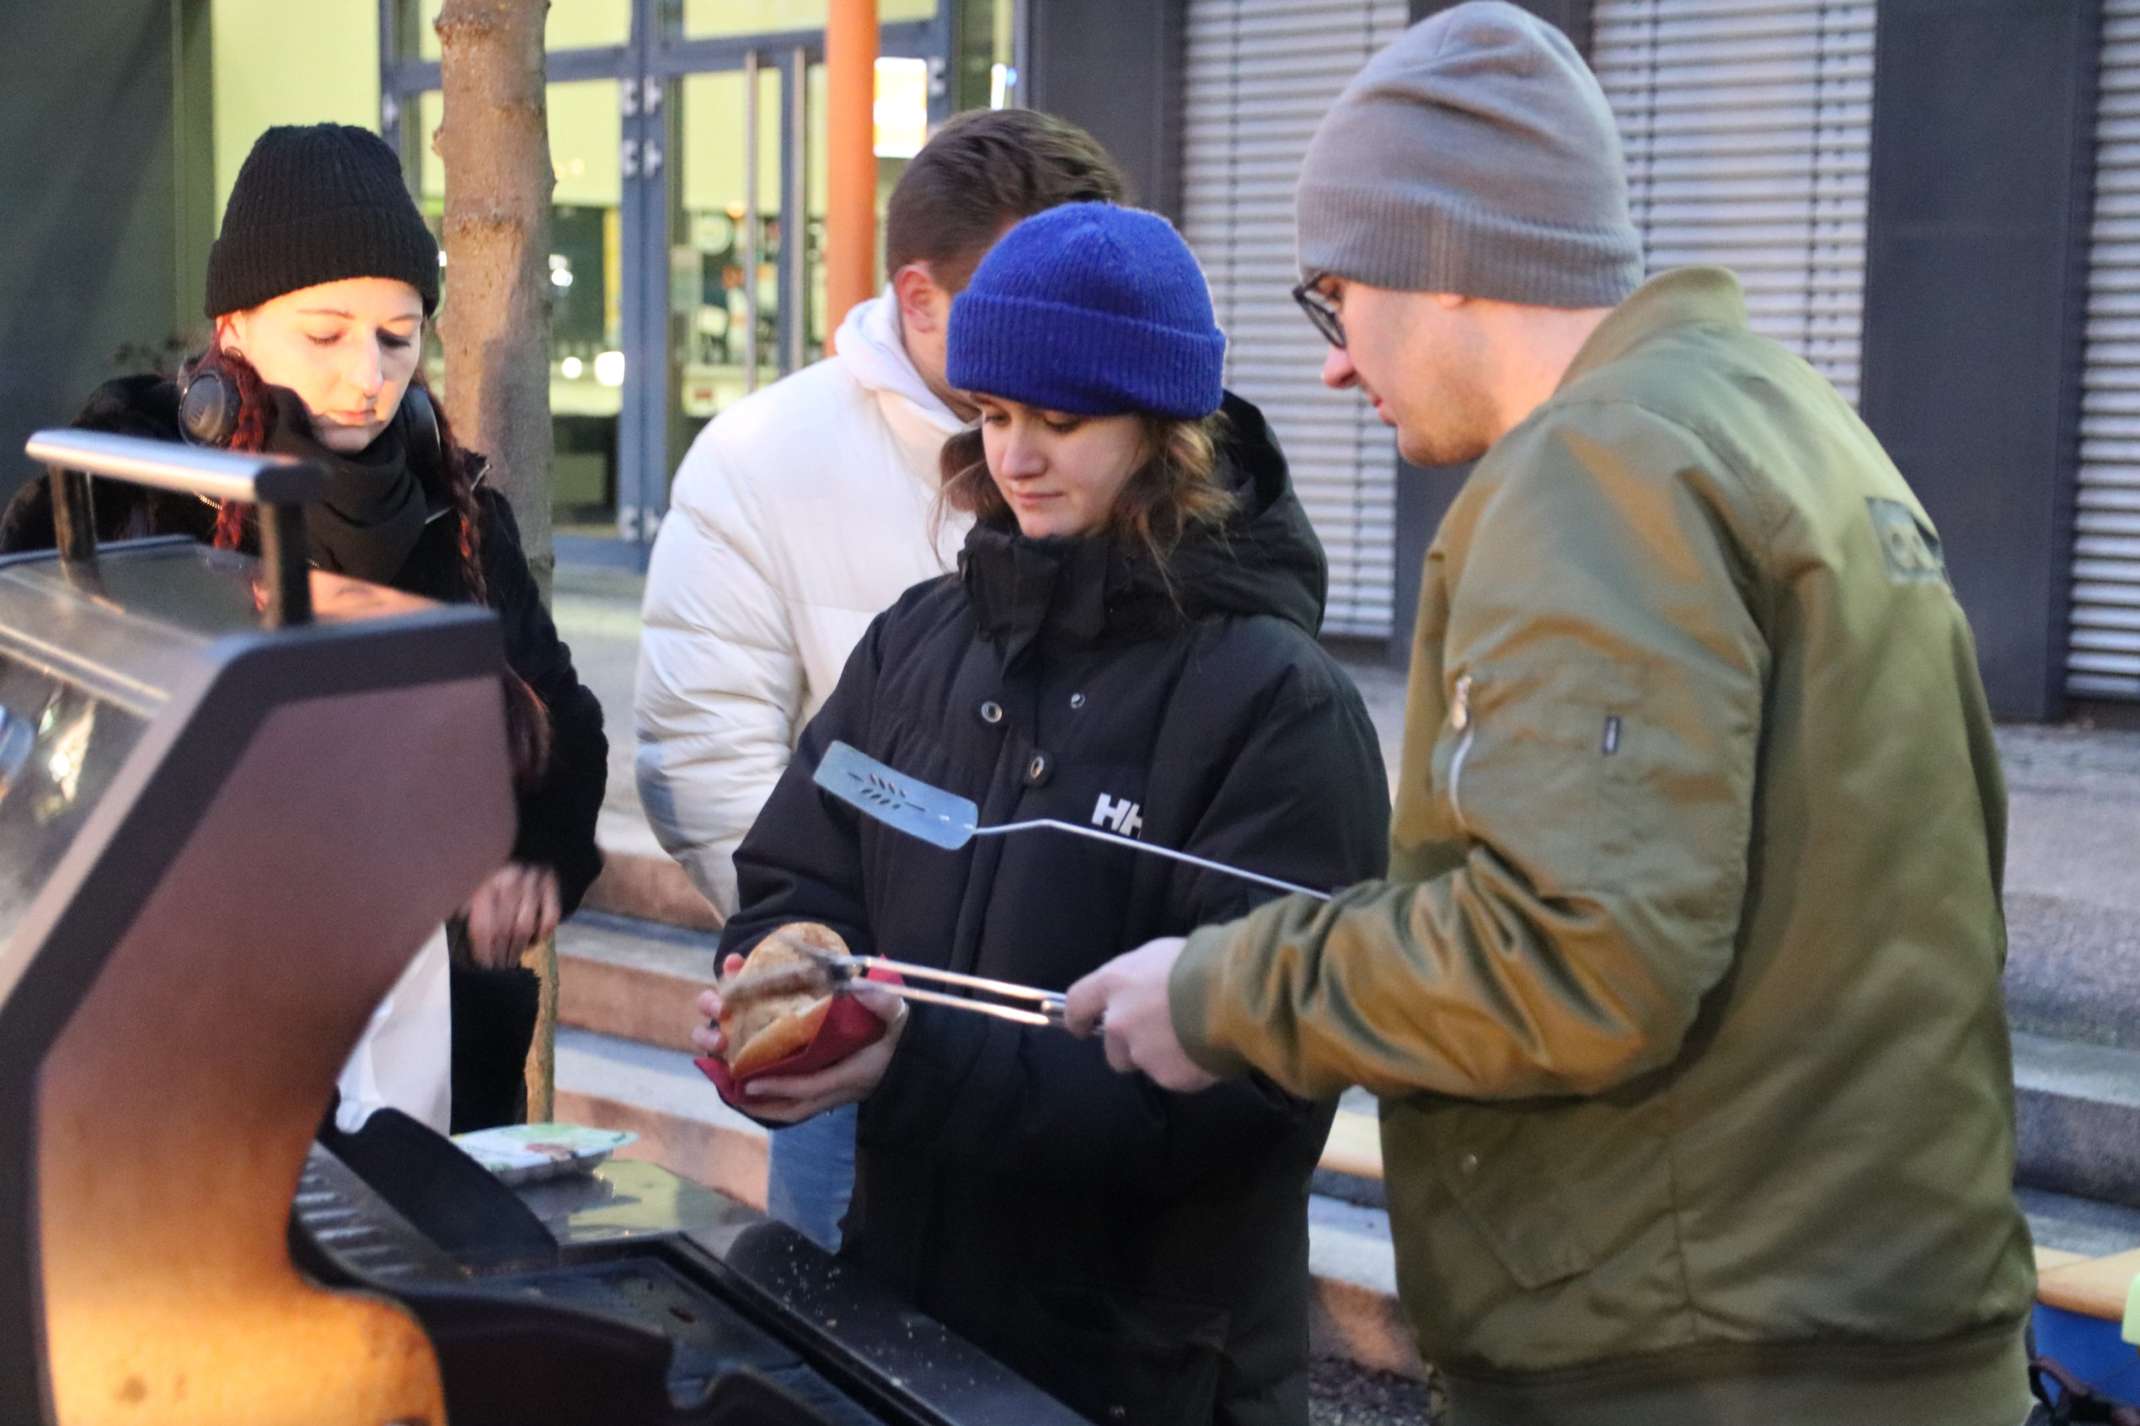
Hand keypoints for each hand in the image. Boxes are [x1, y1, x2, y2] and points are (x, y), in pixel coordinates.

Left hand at [461, 862, 561, 968]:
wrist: (530, 861)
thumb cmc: (499, 885)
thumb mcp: (478, 891)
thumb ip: (468, 912)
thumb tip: (461, 942)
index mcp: (485, 883)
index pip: (483, 926)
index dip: (483, 950)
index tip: (484, 966)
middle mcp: (509, 880)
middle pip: (503, 929)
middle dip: (500, 954)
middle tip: (499, 968)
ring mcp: (533, 883)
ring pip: (525, 927)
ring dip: (518, 949)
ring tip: (512, 961)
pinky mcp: (552, 887)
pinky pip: (549, 919)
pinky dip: (542, 935)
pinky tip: (533, 943)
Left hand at [690, 957, 908, 1123]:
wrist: (920, 1058)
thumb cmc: (903, 1034)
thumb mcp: (896, 1014)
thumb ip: (882, 1001)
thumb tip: (861, 986)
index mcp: (853, 1073)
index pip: (811, 1086)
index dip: (779, 1087)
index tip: (748, 1083)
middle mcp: (841, 1090)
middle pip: (794, 1108)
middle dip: (761, 1103)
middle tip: (731, 1090)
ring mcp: (837, 1094)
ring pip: (795, 1108)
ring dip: (764, 1104)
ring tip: (734, 1091)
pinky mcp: (835, 1091)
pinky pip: (801, 1101)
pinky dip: (778, 1097)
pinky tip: (758, 1085)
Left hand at [1064, 936, 1218, 1092]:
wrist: (1235, 993)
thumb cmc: (1202, 961)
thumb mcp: (1161, 954)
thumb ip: (1140, 977)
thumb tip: (1141, 987)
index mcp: (1115, 983)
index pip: (1077, 1004)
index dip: (1078, 1017)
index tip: (1082, 1026)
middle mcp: (1120, 1020)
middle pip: (1111, 1047)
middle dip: (1129, 1046)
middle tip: (1160, 1035)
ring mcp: (1142, 1052)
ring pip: (1143, 1064)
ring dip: (1159, 1057)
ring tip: (1191, 1040)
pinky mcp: (1167, 1076)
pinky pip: (1173, 1076)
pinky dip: (1187, 1068)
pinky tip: (1207, 1050)